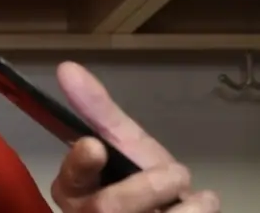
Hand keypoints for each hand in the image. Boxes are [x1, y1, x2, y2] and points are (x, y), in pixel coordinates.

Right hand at [49, 62, 219, 211]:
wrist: (173, 209)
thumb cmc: (140, 178)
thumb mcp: (123, 142)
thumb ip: (97, 110)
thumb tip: (66, 66)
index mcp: (74, 189)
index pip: (70, 178)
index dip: (80, 163)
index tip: (95, 145)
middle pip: (108, 207)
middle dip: (148, 186)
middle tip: (175, 173)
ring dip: (183, 205)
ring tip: (196, 196)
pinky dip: (194, 212)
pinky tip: (197, 206)